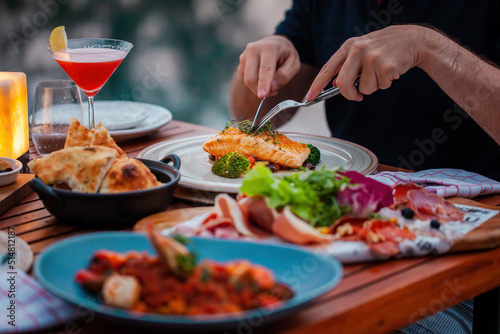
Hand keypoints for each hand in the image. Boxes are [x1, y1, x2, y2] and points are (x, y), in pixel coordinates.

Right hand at [237, 35, 300, 98]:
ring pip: (248, 79)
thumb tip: (272, 87)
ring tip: (271, 80)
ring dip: (259, 86)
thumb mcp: (294, 64)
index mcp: (269, 47)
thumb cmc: (286, 54)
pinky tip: (263, 76)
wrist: (276, 43)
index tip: (262, 95)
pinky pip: (246, 78)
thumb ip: (285, 76)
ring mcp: (245, 55)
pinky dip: (255, 82)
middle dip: (260, 90)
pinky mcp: (241, 61)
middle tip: (274, 92)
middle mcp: (253, 49)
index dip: (263, 84)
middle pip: (251, 77)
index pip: (265, 69)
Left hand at [306, 25, 427, 100]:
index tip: (309, 98)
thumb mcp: (362, 51)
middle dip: (350, 95)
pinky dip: (385, 84)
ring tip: (381, 72)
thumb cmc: (384, 48)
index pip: (328, 68)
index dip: (317, 85)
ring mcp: (372, 57)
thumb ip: (348, 66)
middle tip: (357, 96)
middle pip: (343, 84)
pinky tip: (391, 71)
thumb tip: (336, 84)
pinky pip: (380, 87)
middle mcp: (358, 49)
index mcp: (349, 46)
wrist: (413, 40)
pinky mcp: (386, 66)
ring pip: (364, 89)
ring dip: (373, 87)